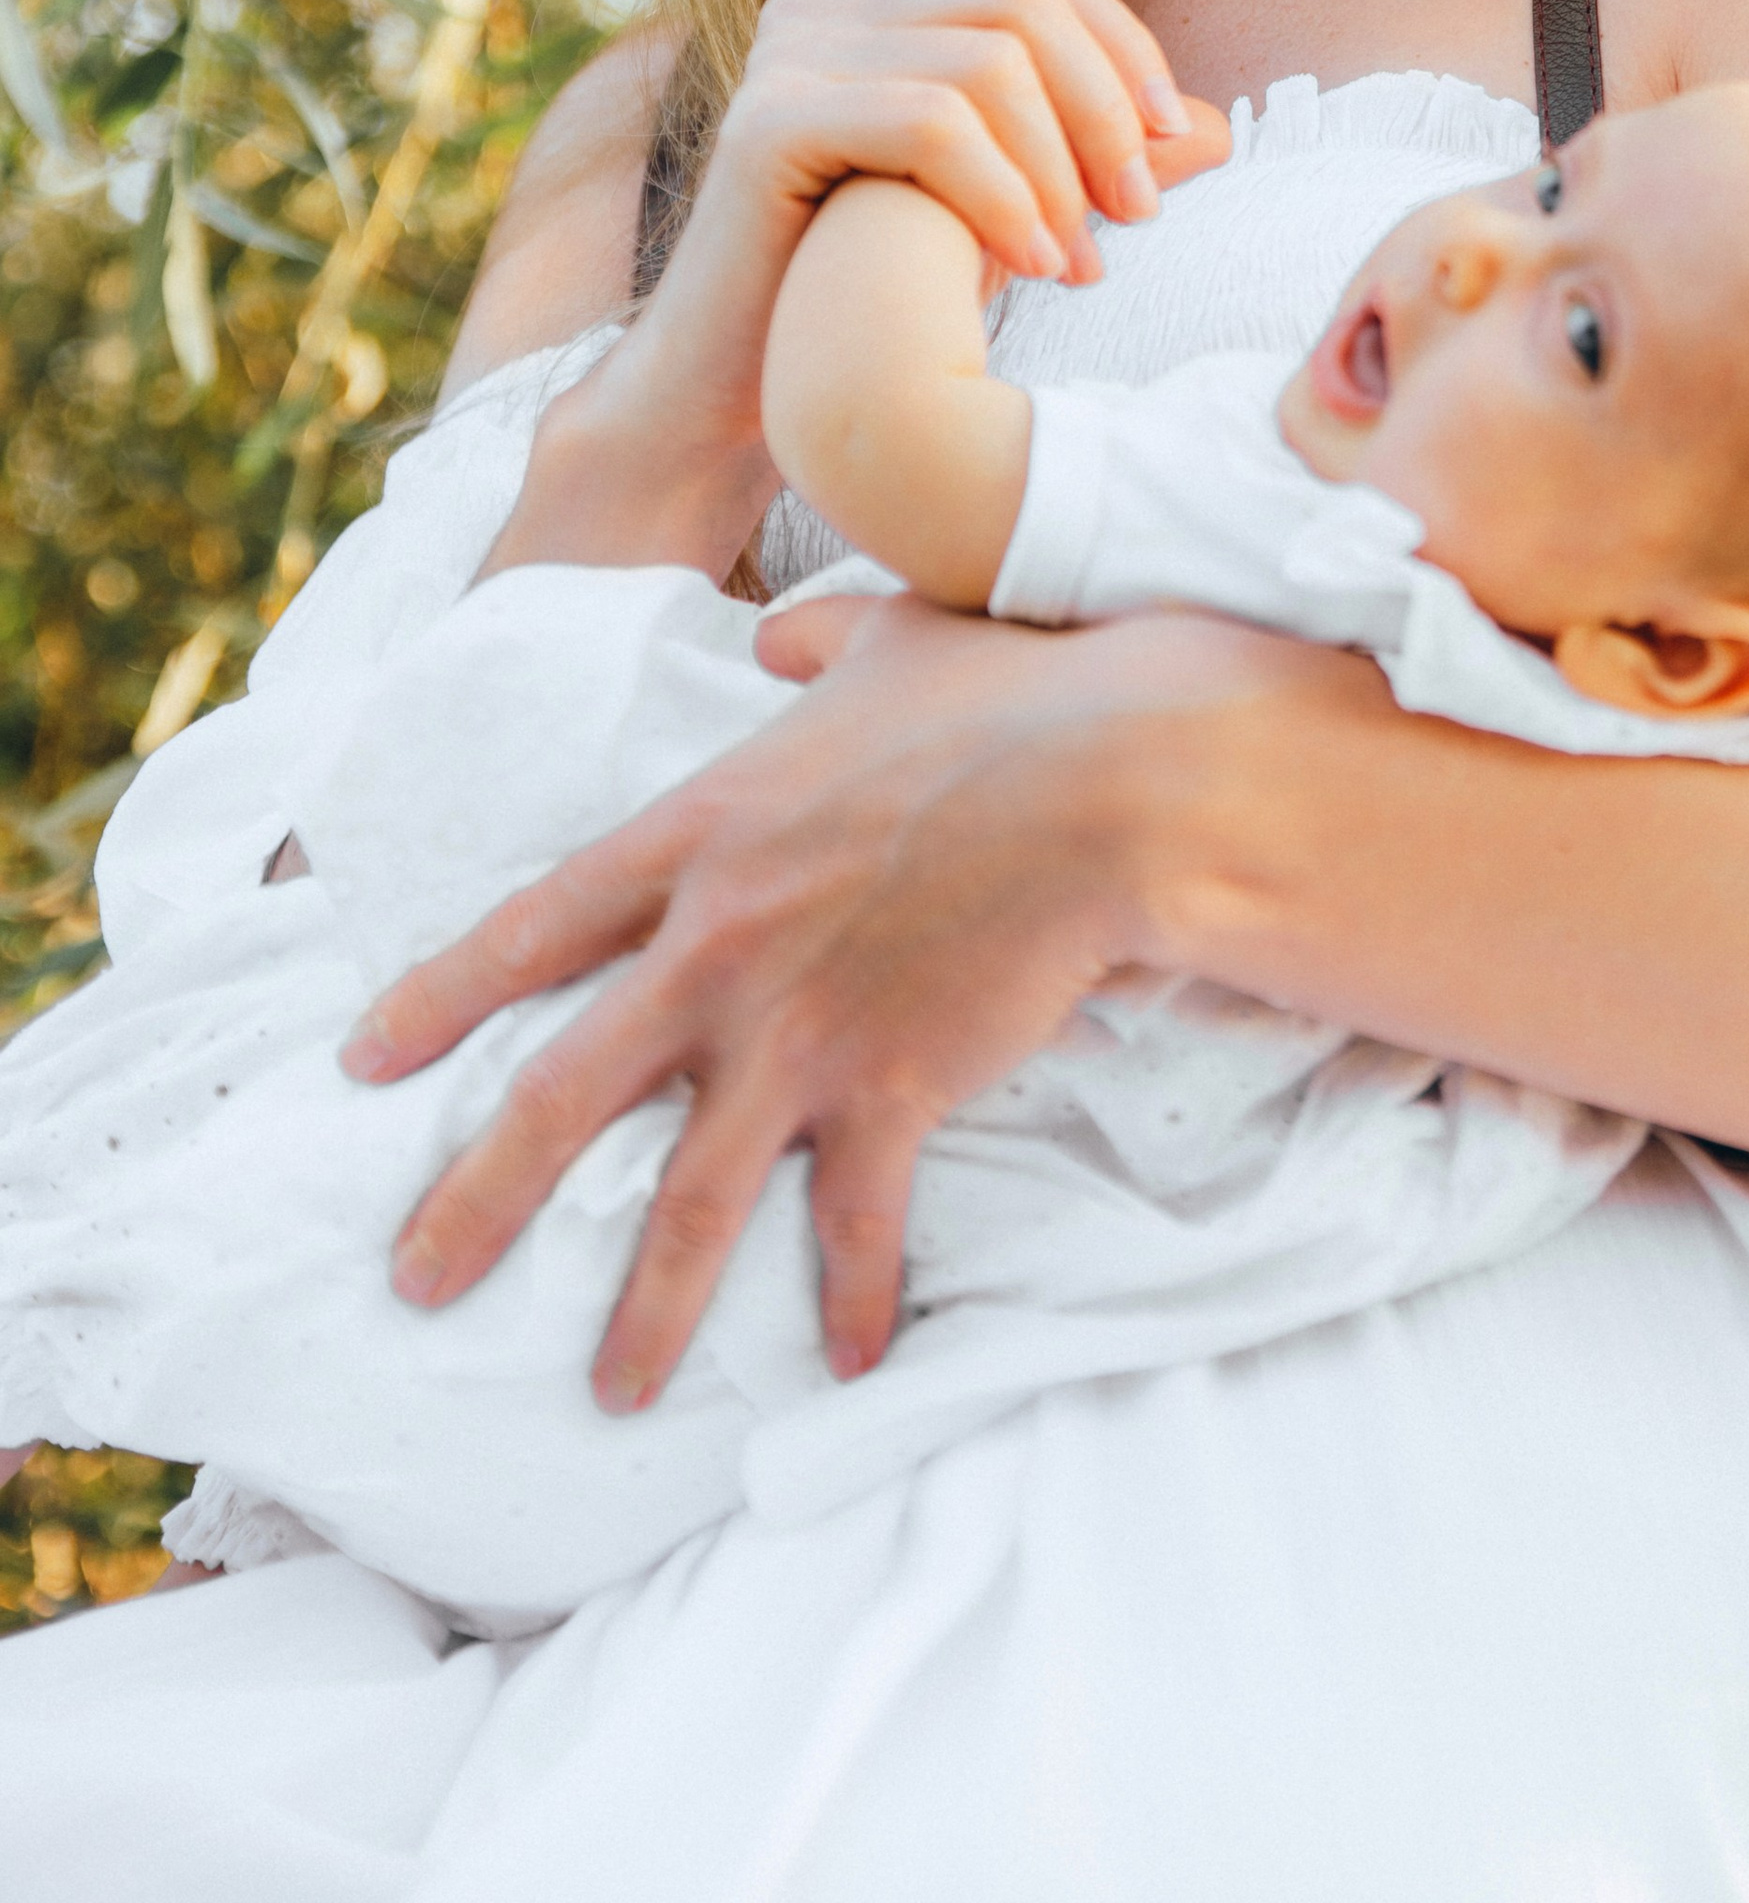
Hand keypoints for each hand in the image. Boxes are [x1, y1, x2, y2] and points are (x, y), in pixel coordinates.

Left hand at [339, 598, 1343, 1406]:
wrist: (1109, 779)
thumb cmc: (1005, 695)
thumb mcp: (888, 639)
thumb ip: (812, 641)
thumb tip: (777, 631)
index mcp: (698, 838)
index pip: (532, 930)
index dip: (439, 998)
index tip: (363, 1061)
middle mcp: (718, 947)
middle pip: (562, 1093)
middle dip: (477, 1197)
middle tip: (412, 1282)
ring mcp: (800, 1029)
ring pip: (688, 1196)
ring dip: (647, 1304)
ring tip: (609, 1390)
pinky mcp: (893, 1083)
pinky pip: (856, 1217)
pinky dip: (853, 1295)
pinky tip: (847, 1360)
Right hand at [483, 0, 1228, 576]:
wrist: (735, 404)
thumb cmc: (873, 309)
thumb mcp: (1002, 214)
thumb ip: (1090, 160)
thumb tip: (1216, 126)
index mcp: (879, 9)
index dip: (1122, 48)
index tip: (1173, 148)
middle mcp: (823, 7)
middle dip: (1102, 102)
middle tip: (1137, 213)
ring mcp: (787, 55)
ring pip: (986, 60)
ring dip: (1058, 166)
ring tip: (1080, 264)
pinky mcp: (763, 122)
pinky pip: (928, 122)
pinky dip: (1004, 192)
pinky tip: (1030, 267)